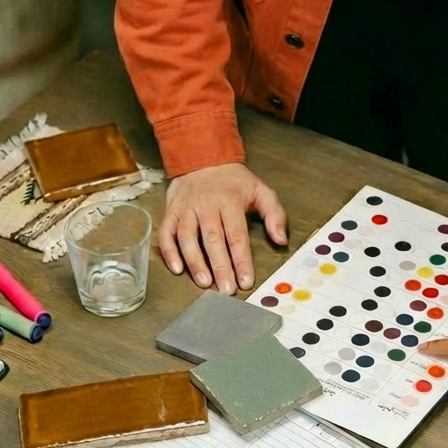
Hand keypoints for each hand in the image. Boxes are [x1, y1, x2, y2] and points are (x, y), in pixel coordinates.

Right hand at [160, 163, 287, 294]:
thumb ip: (274, 214)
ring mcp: (186, 208)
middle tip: (226, 289)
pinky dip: (169, 252)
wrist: (203, 158)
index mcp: (230, 200)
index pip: (237, 235)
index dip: (242, 260)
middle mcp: (206, 205)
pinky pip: (166, 233)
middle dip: (220, 266)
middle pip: (212, 239)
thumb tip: (281, 240)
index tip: (246, 281)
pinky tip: (177, 269)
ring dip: (195, 262)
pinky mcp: (171, 211)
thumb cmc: (234, 181)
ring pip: (187, 237)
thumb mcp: (261, 190)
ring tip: (204, 282)